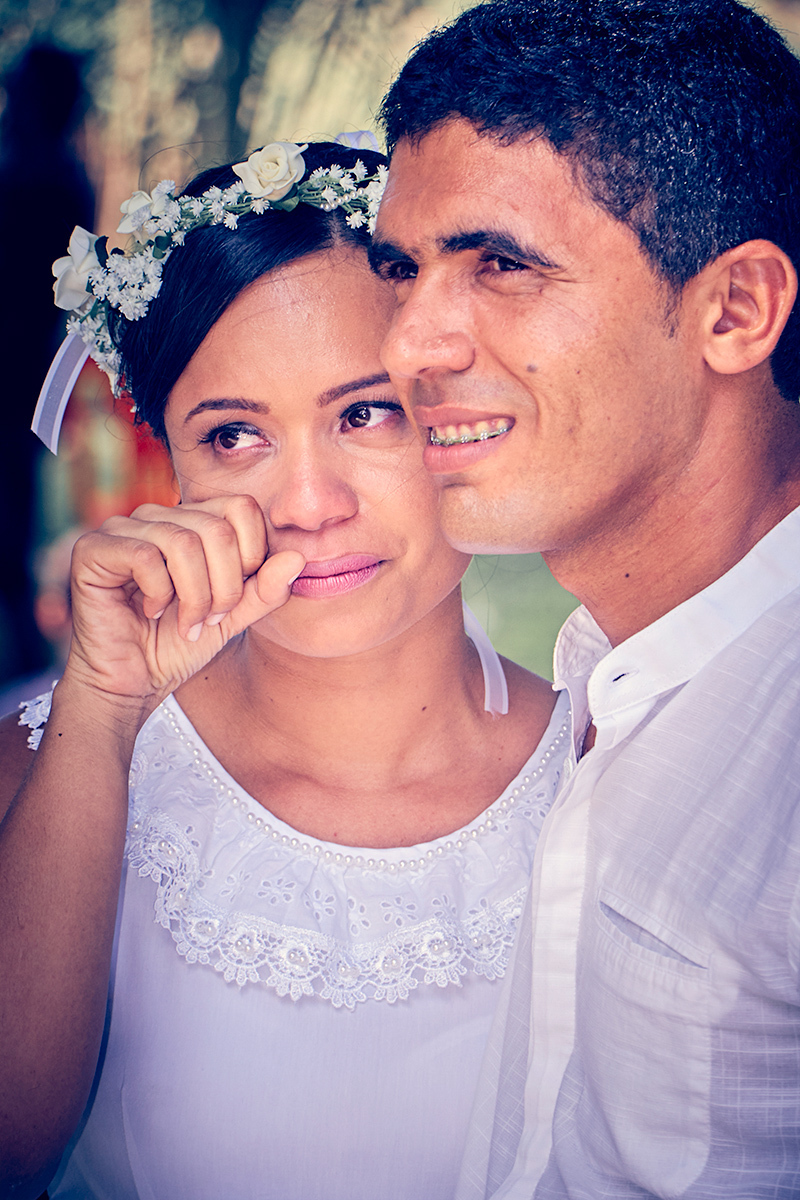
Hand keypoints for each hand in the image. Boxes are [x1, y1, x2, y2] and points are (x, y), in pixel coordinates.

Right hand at [63, 495, 303, 713]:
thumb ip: (265, 588)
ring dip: (195, 595)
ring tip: (187, 622)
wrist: (132, 682)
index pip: (241, 508)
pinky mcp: (94, 548)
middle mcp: (157, 516)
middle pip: (216, 528)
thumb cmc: (179, 645)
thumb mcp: (235, 617)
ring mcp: (122, 527)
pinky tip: (150, 612)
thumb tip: (298, 557)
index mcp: (192, 521)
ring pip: (183, 542)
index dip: (251, 557)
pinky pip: (145, 556)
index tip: (236, 601)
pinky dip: (159, 594)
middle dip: (225, 586)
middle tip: (211, 620)